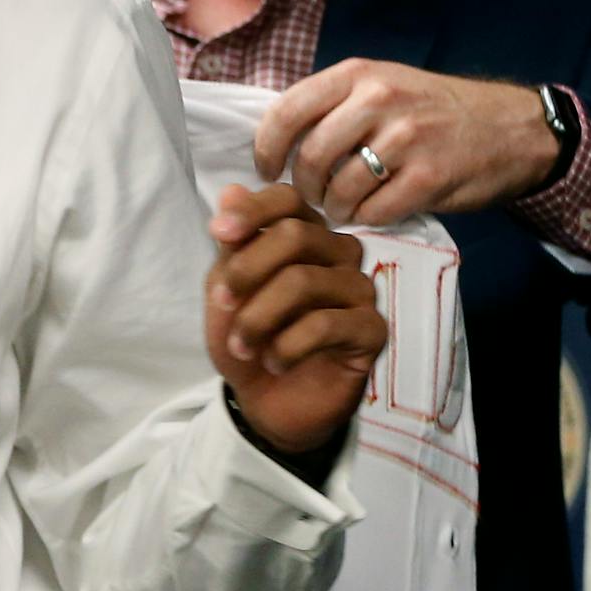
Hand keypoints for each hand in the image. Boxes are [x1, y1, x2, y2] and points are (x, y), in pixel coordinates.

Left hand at [205, 183, 383, 455]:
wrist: (265, 401)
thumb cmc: (247, 338)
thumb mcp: (225, 291)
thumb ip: (231, 246)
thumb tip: (230, 190)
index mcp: (303, 235)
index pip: (288, 200)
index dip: (253, 210)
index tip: (218, 232)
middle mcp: (337, 253)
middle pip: (295, 235)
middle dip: (247, 270)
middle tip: (221, 303)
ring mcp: (359, 290)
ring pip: (305, 281)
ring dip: (258, 317)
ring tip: (241, 346)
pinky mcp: (372, 330)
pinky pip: (326, 324)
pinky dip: (287, 344)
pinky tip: (273, 361)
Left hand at [253, 59, 559, 226]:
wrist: (511, 127)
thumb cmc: (433, 109)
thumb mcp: (381, 84)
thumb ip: (333, 103)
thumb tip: (274, 137)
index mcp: (357, 75)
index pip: (287, 111)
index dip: (265, 147)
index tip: (265, 169)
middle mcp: (379, 101)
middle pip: (310, 157)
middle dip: (301, 187)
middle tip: (309, 197)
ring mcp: (407, 139)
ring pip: (340, 188)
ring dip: (333, 208)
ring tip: (340, 208)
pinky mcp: (430, 177)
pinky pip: (376, 210)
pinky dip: (366, 219)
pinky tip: (370, 213)